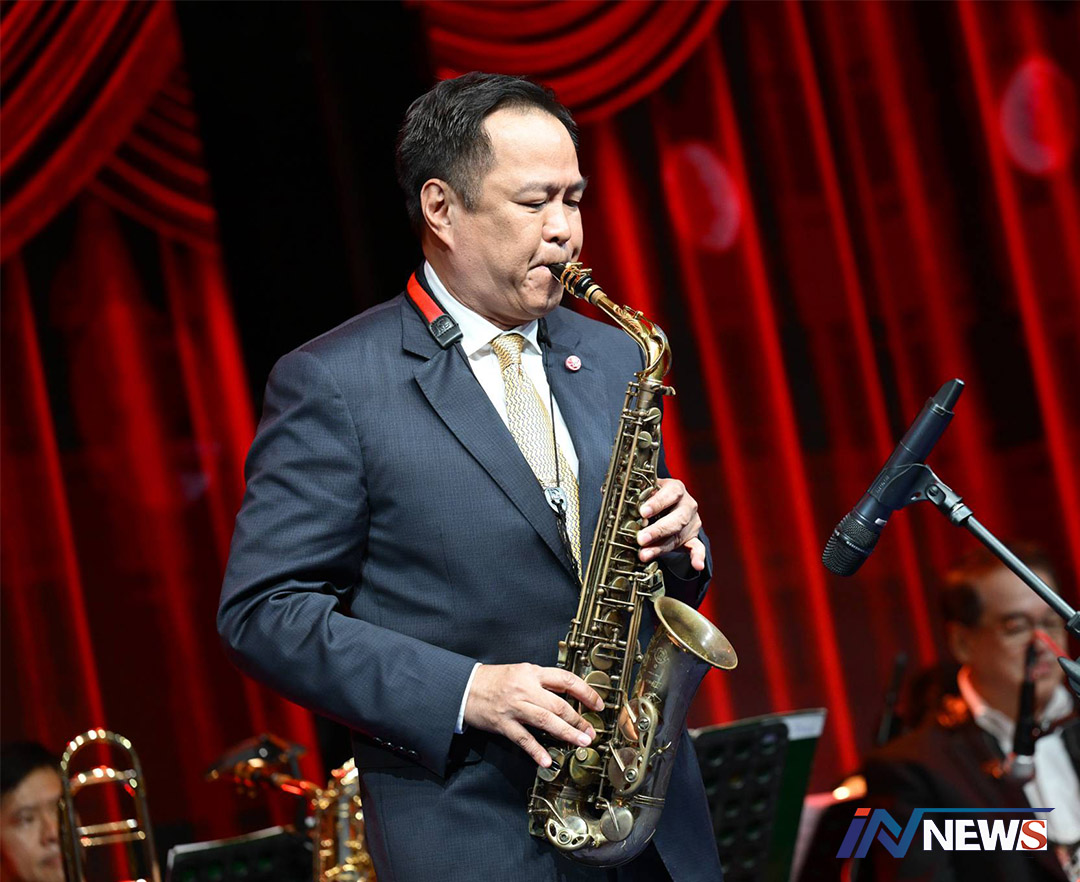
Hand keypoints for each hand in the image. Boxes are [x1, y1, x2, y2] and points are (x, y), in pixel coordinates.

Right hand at [463, 663, 604, 766]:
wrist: (465, 687)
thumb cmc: (494, 680)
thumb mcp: (521, 672)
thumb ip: (542, 682)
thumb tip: (569, 695)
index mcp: (532, 672)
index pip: (566, 680)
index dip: (585, 692)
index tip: (597, 704)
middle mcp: (525, 688)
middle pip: (559, 704)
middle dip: (579, 720)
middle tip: (591, 732)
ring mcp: (514, 706)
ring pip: (546, 721)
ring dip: (566, 733)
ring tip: (581, 743)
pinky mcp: (503, 723)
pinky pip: (523, 738)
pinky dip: (536, 750)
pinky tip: (547, 760)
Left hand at [637, 477, 705, 570]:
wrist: (669, 505)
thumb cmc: (654, 497)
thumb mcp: (647, 491)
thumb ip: (637, 495)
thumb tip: (614, 498)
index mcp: (676, 489)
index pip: (670, 494)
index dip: (657, 503)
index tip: (643, 512)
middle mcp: (687, 505)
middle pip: (677, 518)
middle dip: (658, 530)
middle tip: (641, 539)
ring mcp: (691, 522)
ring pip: (678, 536)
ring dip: (660, 547)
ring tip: (644, 555)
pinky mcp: (692, 537)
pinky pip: (697, 547)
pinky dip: (697, 557)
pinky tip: (697, 565)